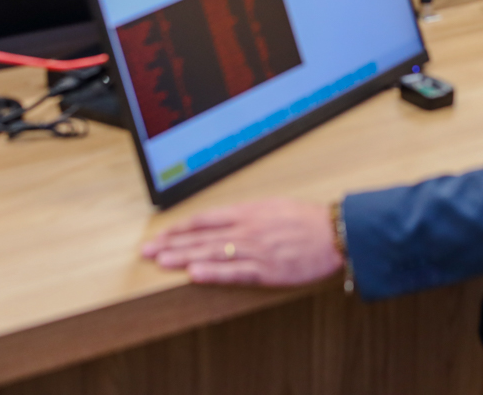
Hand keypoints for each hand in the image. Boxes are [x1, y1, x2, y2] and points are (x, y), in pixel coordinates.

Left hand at [141, 199, 344, 286]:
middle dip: (172, 244)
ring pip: (213, 253)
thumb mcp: (273, 207)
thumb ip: (247, 214)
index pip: (204, 219)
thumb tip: (224, 219)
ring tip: (161, 261)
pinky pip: (236, 272)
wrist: (335, 233)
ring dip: (184, 258)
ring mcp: (256, 250)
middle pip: (202, 236)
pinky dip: (214, 273)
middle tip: (147, 251)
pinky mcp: (268, 270)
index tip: (160, 235)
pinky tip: (194, 274)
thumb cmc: (307, 220)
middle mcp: (247, 229)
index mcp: (248, 212)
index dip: (180, 228)